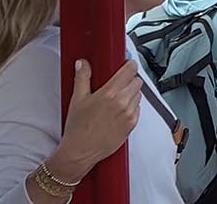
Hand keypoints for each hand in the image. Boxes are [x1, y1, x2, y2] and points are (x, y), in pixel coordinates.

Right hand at [52, 59, 140, 174]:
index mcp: (110, 93)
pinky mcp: (132, 125)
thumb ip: (82, 77)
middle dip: (129, 80)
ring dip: (131, 94)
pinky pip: (138, 109)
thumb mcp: (77, 99)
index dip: (129, 65)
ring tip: (116, 99)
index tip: (125, 65)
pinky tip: (118, 111)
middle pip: (137, 81)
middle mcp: (123, 103)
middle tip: (117, 84)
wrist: (81, 152)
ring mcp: (129, 115)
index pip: (130, 70)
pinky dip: (131, 107)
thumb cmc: (77, 127)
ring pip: (138, 95)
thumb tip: (83, 63)